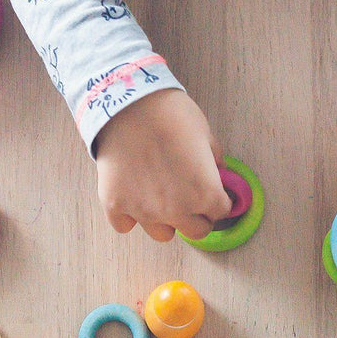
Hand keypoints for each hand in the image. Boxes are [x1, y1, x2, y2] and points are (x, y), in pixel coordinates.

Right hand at [94, 88, 232, 241]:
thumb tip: (216, 171)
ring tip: (158, 195)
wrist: (126, 103)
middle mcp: (177, 210)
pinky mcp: (116, 206)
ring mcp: (144, 211)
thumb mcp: (205, 133)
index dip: (217, 199)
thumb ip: (214, 160)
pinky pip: (125, 225)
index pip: (220, 212)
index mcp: (206, 193)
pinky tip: (131, 194)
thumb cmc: (169, 113)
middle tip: (188, 196)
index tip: (211, 191)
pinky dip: (129, 214)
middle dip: (196, 215)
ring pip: (162, 234)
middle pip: (195, 231)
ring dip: (164, 219)